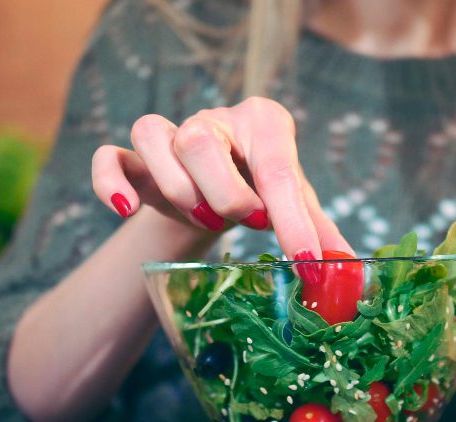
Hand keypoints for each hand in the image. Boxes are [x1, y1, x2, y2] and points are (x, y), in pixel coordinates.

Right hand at [91, 96, 350, 278]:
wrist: (215, 191)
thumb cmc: (262, 192)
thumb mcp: (295, 205)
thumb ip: (318, 230)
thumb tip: (346, 268)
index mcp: (263, 122)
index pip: (276, 166)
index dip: (292, 219)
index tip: (305, 259)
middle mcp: (212, 120)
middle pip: (200, 141)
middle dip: (225, 192)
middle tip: (246, 224)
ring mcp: (169, 135)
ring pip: (153, 136)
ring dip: (178, 187)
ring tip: (207, 220)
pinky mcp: (133, 160)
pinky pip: (109, 158)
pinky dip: (111, 183)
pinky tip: (126, 210)